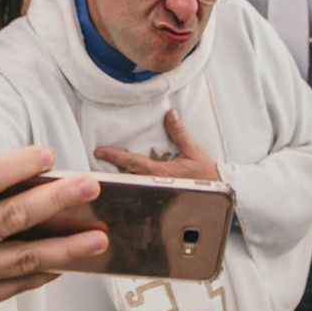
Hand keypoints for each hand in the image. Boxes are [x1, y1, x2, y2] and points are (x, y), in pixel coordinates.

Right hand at [0, 146, 108, 306]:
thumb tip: (47, 182)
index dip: (16, 166)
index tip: (48, 156)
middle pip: (11, 217)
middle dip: (55, 201)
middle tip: (89, 188)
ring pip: (24, 258)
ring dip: (66, 248)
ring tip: (98, 238)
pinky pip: (20, 283)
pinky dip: (48, 270)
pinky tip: (72, 259)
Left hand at [93, 109, 219, 180]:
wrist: (217, 192)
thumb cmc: (206, 174)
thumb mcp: (193, 151)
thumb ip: (179, 133)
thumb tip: (170, 114)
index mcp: (161, 173)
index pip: (133, 162)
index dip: (115, 156)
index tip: (100, 152)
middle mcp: (155, 183)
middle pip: (126, 176)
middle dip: (110, 170)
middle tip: (94, 161)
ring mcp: (156, 192)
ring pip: (132, 184)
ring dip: (118, 177)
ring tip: (102, 169)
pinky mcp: (159, 195)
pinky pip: (140, 189)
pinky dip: (129, 183)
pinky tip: (120, 180)